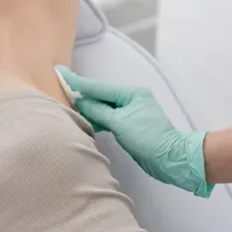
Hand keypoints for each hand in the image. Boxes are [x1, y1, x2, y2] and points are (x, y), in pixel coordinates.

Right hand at [56, 66, 212, 197]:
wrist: (171, 159)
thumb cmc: (148, 139)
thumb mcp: (120, 123)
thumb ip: (98, 111)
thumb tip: (81, 101)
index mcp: (132, 93)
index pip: (99, 87)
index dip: (78, 82)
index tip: (61, 72)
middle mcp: (132, 100)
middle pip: (101, 96)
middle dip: (82, 95)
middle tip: (60, 90)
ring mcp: (131, 113)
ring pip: (104, 108)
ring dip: (89, 110)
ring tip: (69, 107)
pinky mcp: (130, 126)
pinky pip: (109, 119)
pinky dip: (98, 120)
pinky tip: (86, 122)